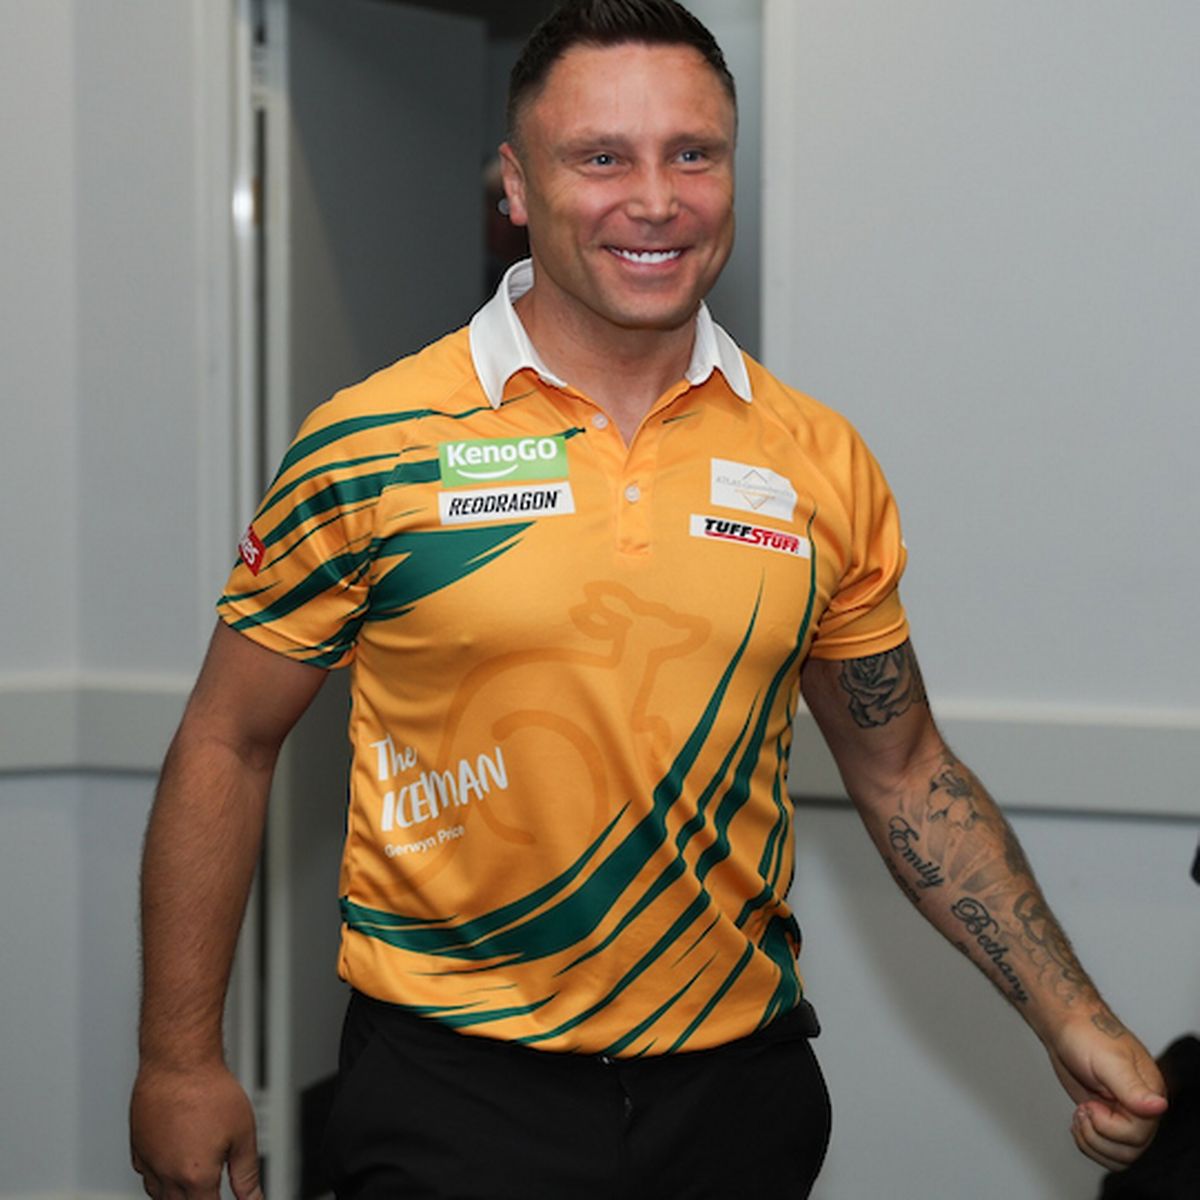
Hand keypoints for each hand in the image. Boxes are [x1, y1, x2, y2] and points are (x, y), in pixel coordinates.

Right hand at [130, 1061, 261, 1198]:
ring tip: (193, 1188)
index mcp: (196, 1177)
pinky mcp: (138, 1147)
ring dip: (176, 1196)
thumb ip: (247, 1173)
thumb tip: (253, 1198)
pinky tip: (170, 1170)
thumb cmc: (210, 1091)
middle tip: (210, 1189)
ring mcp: (150, 1162)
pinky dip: (158, 1181)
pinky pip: (146, 1176)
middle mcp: (167, 1175)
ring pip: (159, 1196)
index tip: (226, 1198)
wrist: (179, 1063)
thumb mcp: (243, 1134)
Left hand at [1046, 1013, 1166, 1171]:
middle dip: (1099, 1136)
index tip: (1091, 1105)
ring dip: (1093, 1143)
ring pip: (1120, 1156)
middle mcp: (1140, 1108)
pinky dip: (1089, 1143)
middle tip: (1084, 1110)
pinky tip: (1078, 1122)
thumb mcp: (1109, 1061)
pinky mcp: (1106, 1116)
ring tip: (1080, 1117)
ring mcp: (1122, 1114)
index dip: (1110, 1127)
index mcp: (1150, 1093)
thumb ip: (1132, 1087)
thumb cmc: (1087, 1034)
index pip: (1140, 1134)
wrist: (1066, 1026)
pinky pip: (1106, 1148)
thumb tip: (1159, 1106)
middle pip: (1130, 1151)